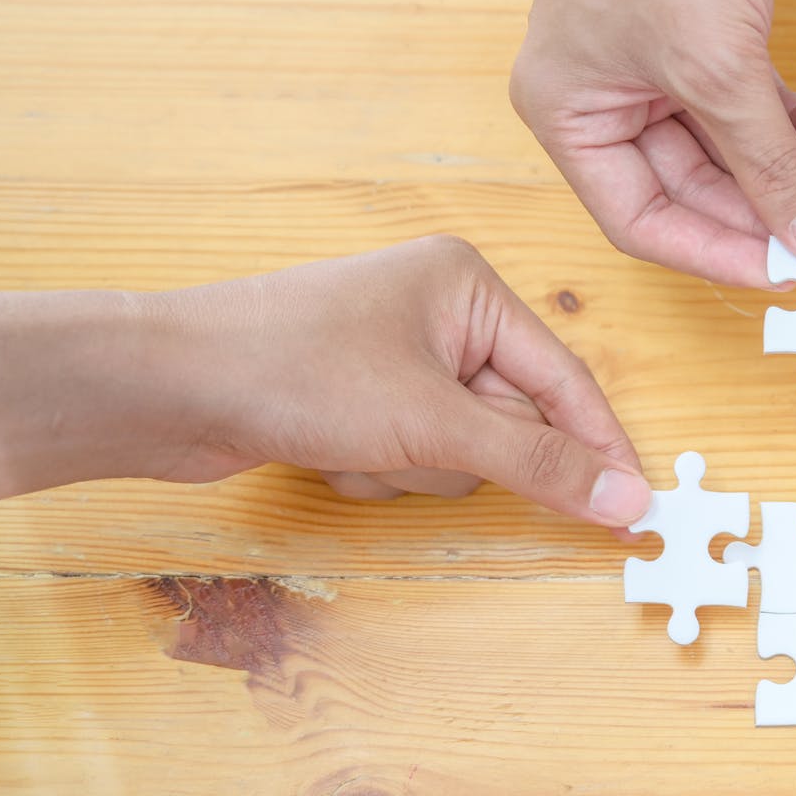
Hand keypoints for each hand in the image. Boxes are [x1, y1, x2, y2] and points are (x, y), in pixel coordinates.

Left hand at [0, 236, 652, 526]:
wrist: (160, 388)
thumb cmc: (293, 372)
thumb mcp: (432, 423)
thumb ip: (537, 463)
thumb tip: (624, 500)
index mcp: (468, 286)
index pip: (565, 379)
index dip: (600, 447)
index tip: (635, 510)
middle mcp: (438, 313)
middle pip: (509, 420)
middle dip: (459, 452)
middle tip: (416, 450)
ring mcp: (395, 358)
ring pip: (458, 450)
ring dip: (412, 468)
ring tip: (355, 445)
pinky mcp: (357, 400)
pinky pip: (408, 457)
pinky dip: (375, 471)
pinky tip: (326, 453)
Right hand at [511, 0, 795, 286]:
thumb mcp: (719, 68)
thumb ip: (768, 165)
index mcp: (569, 113)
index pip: (643, 222)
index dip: (718, 255)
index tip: (790, 275)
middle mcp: (601, 99)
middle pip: (694, 191)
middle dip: (773, 201)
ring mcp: (649, 69)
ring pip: (731, 151)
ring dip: (795, 160)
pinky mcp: (698, 42)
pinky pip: (750, 108)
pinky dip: (795, 120)